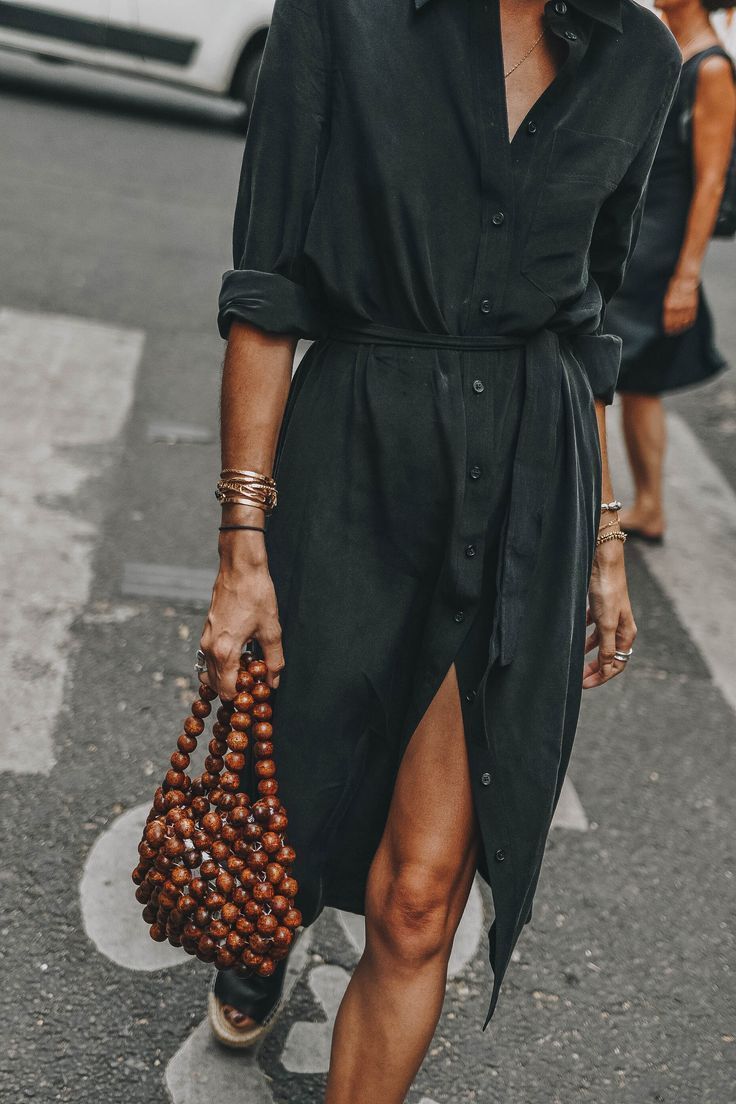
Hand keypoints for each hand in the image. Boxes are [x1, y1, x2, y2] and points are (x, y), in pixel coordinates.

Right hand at [198, 549, 284, 700]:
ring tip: (250, 669)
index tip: (256, 693)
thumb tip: (273, 682)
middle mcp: (210, 648)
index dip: (242, 697)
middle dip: (234, 689)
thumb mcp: (271, 630)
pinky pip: (210, 657)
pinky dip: (222, 663)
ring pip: (211, 671)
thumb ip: (273, 660)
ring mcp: (205, 638)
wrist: (240, 567)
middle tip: (255, 684)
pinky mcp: (206, 630)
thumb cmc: (256, 595)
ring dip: (228, 676)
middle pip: (216, 684)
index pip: (227, 690)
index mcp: (225, 652)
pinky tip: (242, 654)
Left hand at [583, 540, 636, 688]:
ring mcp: (610, 616)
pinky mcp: (599, 606)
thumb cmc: (606, 590)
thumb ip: (607, 646)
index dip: (602, 676)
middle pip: (610, 655)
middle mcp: (620, 626)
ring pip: (600, 641)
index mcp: (626, 633)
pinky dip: (584, 634)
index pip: (618, 663)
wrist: (602, 561)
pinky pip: (592, 626)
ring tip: (574, 659)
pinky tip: (574, 636)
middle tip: (579, 678)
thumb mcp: (606, 622)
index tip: (584, 684)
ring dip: (588, 652)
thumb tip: (608, 668)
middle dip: (595, 668)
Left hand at [662, 274, 698, 334]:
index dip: (667, 327)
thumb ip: (667, 303)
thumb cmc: (675, 282)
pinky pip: (691, 316)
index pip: (667, 320)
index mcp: (668, 305)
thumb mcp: (667, 293)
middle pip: (675, 322)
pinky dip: (689, 321)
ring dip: (681, 326)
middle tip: (672, 332)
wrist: (686, 276)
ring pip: (684, 321)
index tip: (666, 331)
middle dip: (674, 328)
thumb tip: (666, 311)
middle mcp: (677, 307)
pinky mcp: (693, 304)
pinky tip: (688, 324)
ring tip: (680, 330)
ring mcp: (686, 306)